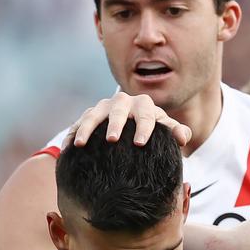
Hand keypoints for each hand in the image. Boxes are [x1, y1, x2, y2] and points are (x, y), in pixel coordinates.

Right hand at [68, 91, 191, 147]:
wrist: (133, 127)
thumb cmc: (153, 132)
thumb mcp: (165, 132)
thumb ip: (176, 133)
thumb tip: (183, 138)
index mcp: (143, 105)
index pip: (145, 114)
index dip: (144, 127)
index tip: (140, 143)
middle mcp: (122, 102)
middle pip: (118, 110)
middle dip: (115, 124)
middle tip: (112, 140)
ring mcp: (103, 108)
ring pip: (93, 114)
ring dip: (87, 128)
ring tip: (81, 144)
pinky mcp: (88, 116)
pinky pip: (78, 123)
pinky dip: (72, 133)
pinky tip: (67, 147)